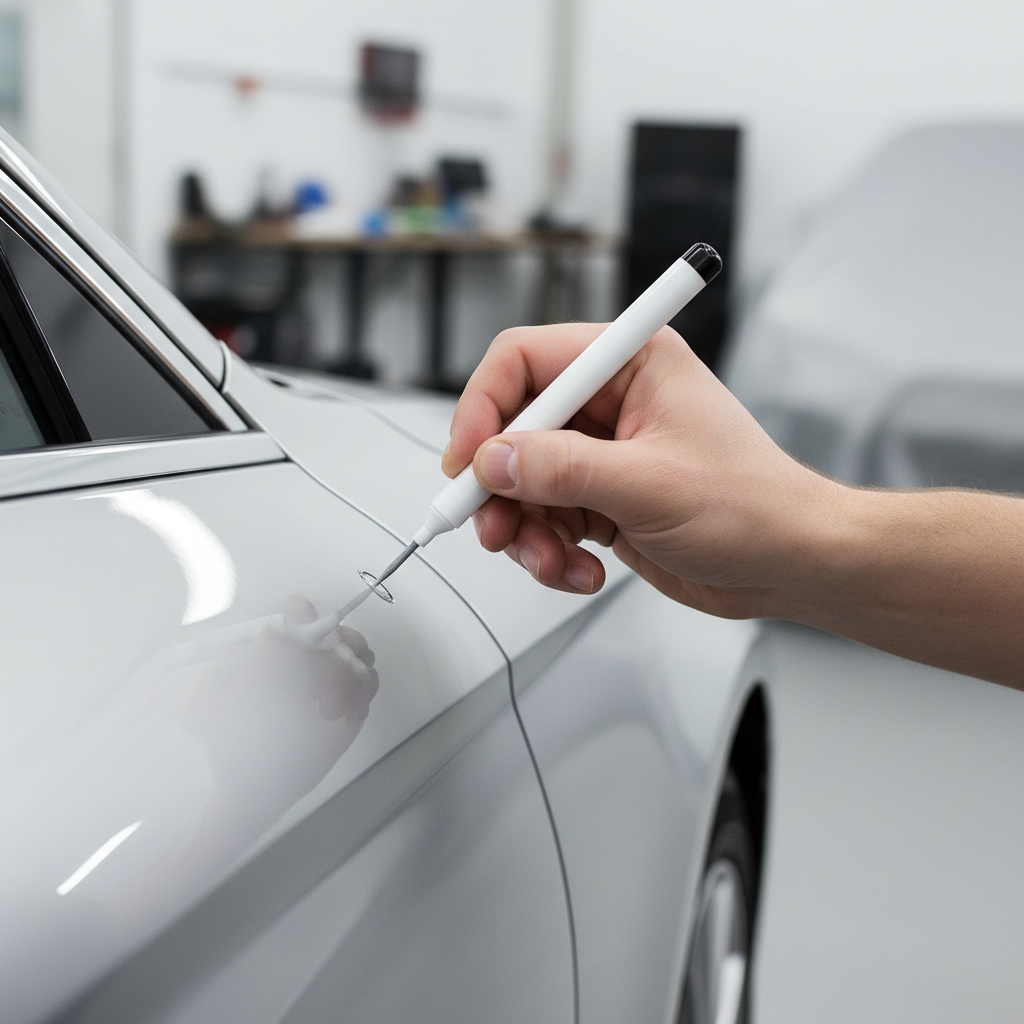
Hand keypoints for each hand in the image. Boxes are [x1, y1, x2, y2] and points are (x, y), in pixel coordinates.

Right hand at [442, 323, 833, 618]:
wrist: (789, 565)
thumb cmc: (754, 508)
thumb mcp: (651, 485)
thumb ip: (564, 470)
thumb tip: (494, 462)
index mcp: (630, 363)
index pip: (525, 360)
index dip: (484, 406)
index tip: (468, 461)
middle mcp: (610, 401)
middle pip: (513, 427)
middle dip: (499, 486)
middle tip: (494, 527)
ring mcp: (601, 453)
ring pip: (521, 481)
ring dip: (524, 530)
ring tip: (550, 561)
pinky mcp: (599, 497)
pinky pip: (543, 518)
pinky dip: (549, 551)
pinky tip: (581, 571)